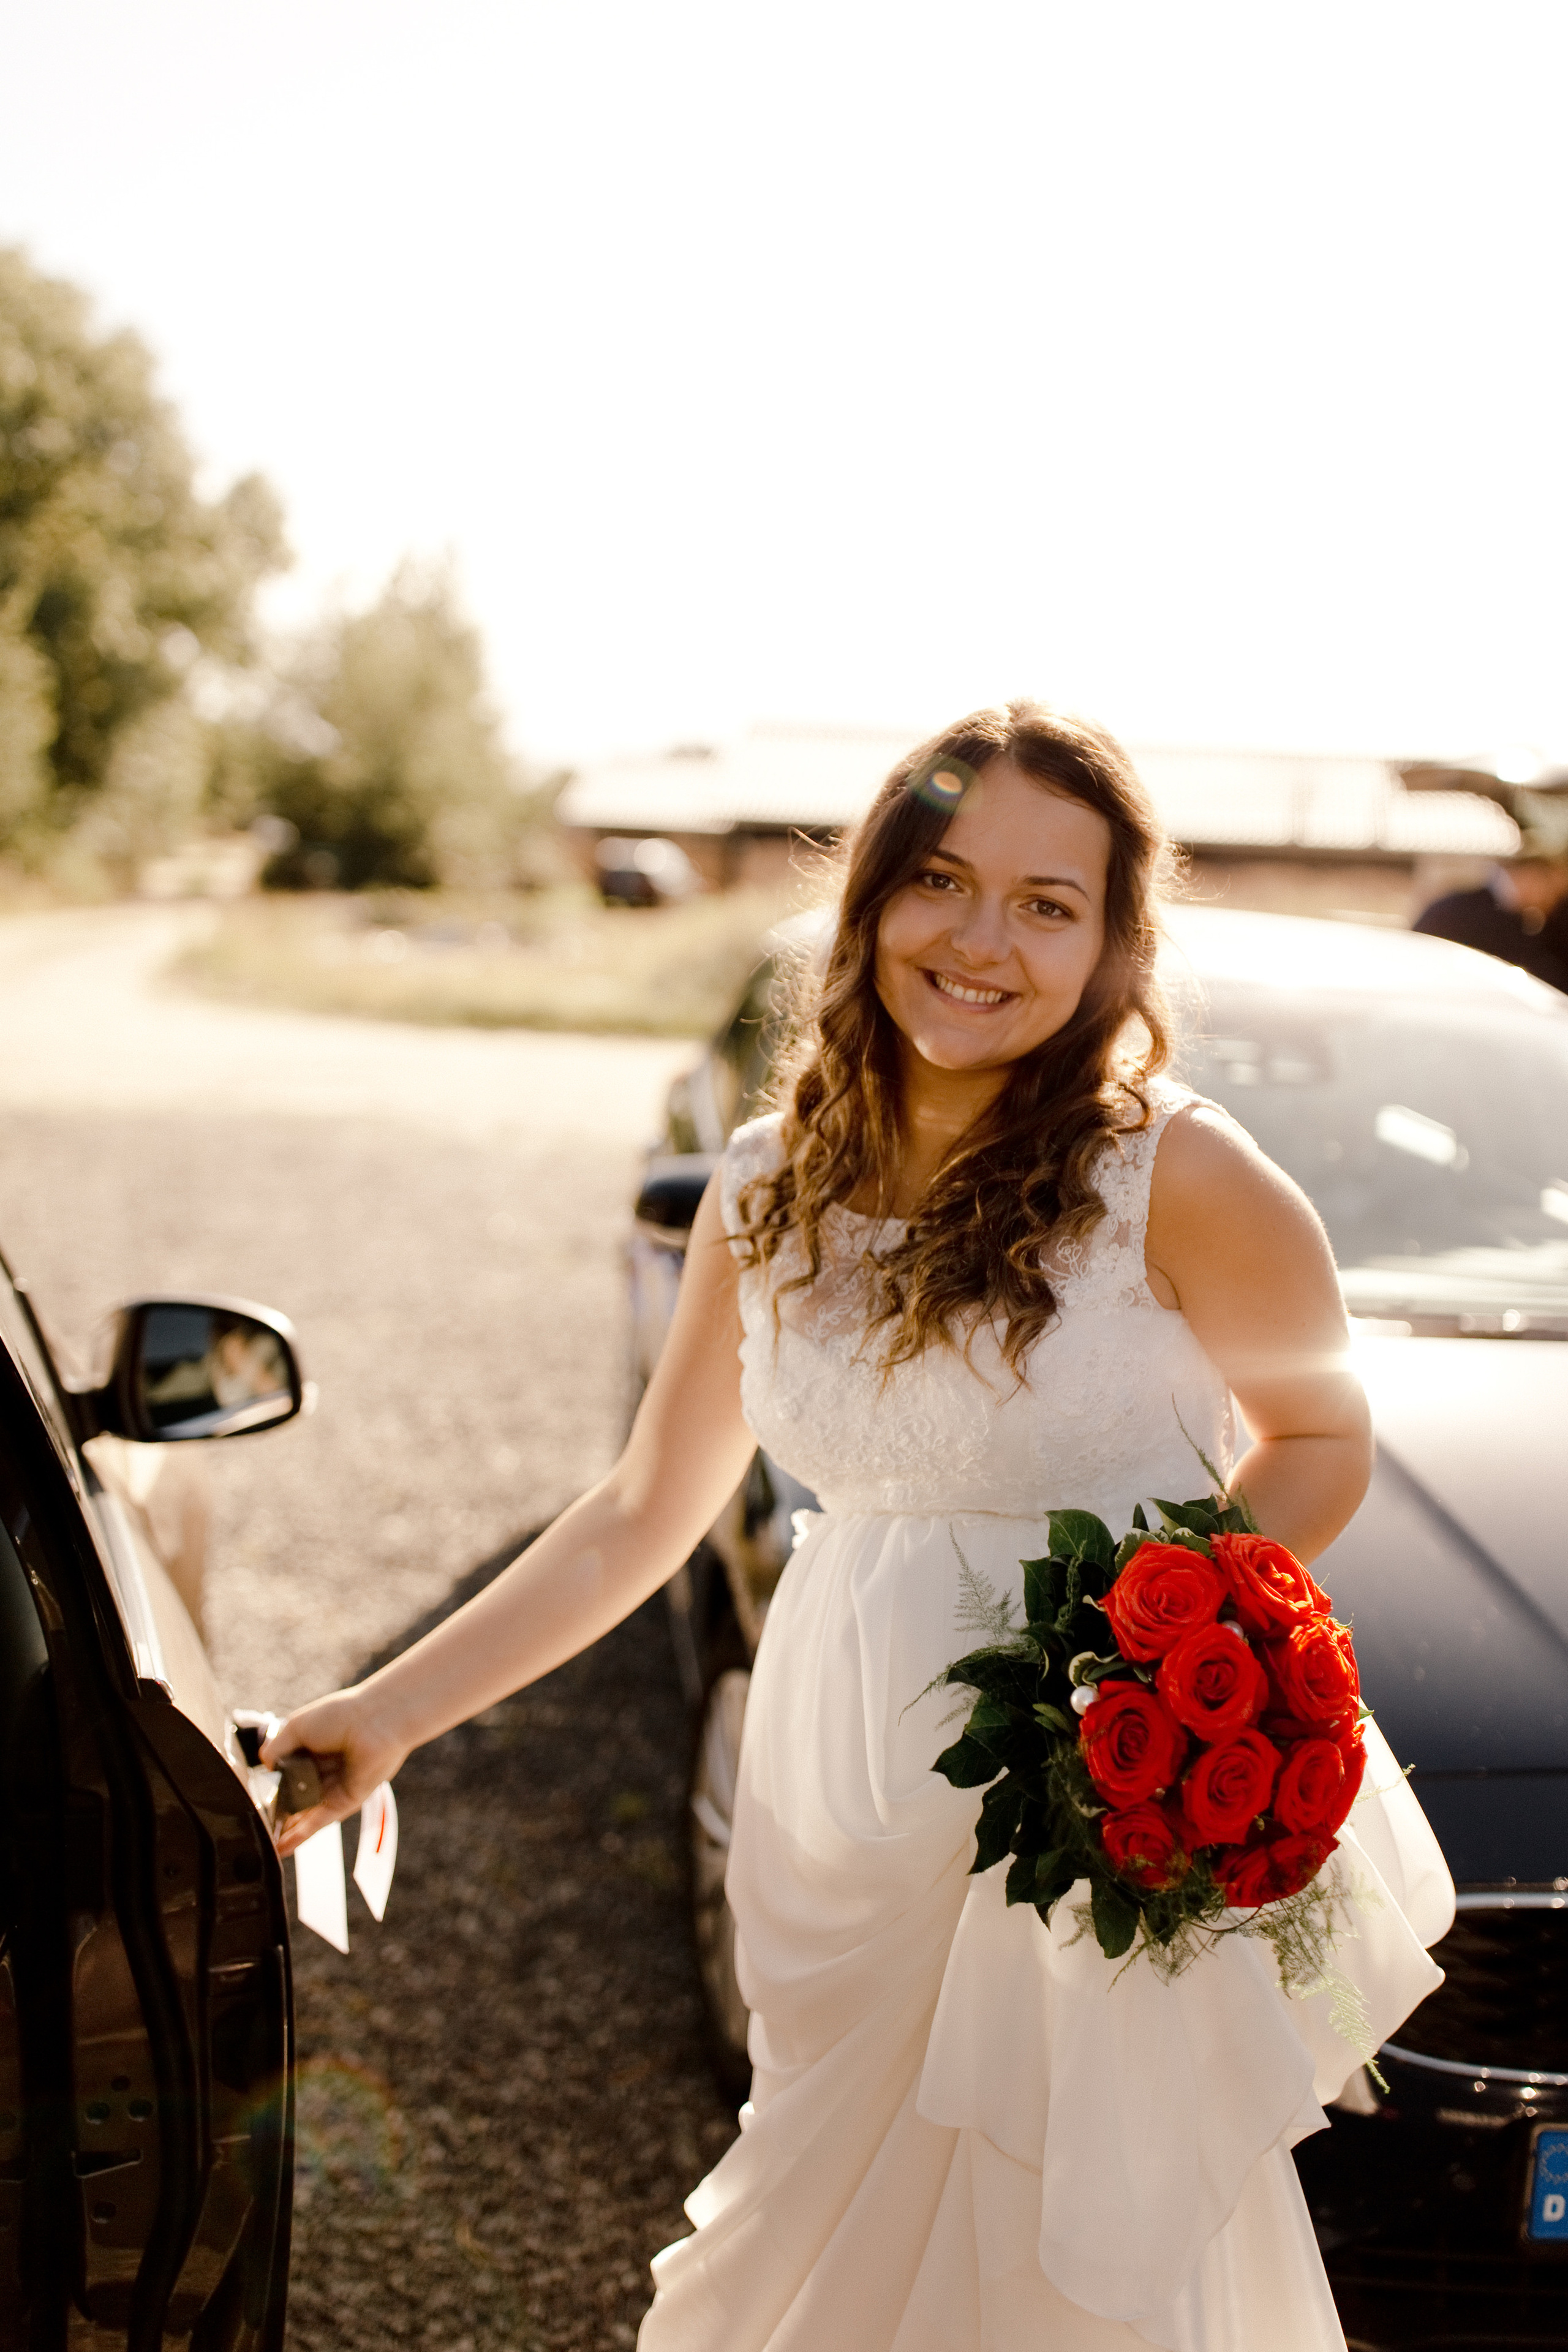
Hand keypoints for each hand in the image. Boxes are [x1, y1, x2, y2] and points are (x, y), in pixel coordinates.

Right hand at [261, 1687, 407, 1856]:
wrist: (375, 1723)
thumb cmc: (339, 1716)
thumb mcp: (296, 1727)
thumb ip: (276, 1749)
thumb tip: (263, 1767)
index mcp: (309, 1751)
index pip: (284, 1776)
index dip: (268, 1790)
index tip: (250, 1804)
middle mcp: (320, 1772)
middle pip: (292, 1799)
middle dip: (275, 1815)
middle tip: (254, 1828)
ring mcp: (332, 1789)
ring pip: (303, 1815)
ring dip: (284, 1832)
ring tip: (263, 1847)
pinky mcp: (345, 1803)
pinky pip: (318, 1823)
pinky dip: (300, 1836)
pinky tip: (281, 1848)